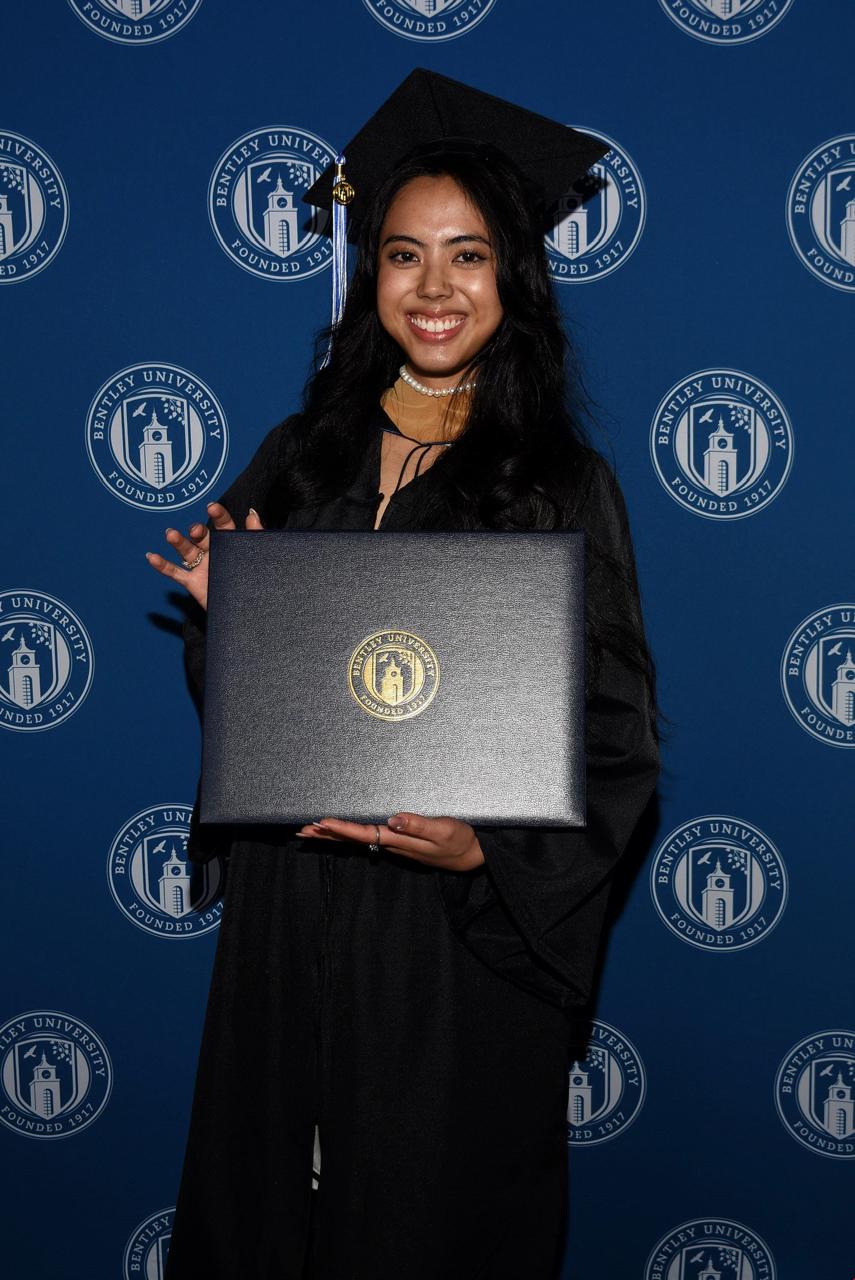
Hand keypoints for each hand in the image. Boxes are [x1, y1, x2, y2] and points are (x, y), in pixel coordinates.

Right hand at [145, 502, 263, 609]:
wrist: (249, 611)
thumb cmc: (255, 581)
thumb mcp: (259, 557)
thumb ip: (256, 536)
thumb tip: (252, 513)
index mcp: (230, 544)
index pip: (223, 525)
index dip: (218, 515)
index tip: (212, 507)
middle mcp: (213, 552)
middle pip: (202, 536)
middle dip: (197, 531)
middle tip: (195, 530)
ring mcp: (201, 567)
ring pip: (186, 550)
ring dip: (177, 541)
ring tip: (170, 534)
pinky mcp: (193, 582)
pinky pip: (175, 572)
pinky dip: (162, 565)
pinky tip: (152, 557)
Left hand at [296, 813, 484, 871]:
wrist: (472, 856)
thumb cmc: (460, 841)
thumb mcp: (444, 831)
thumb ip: (418, 826)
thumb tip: (392, 820)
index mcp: (399, 841)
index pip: (364, 834)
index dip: (342, 828)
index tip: (321, 822)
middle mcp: (392, 846)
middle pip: (353, 841)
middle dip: (326, 836)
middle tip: (300, 830)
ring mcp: (394, 847)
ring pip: (357, 841)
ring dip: (333, 837)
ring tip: (310, 831)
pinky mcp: (399, 844)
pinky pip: (367, 839)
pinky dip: (349, 835)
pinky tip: (341, 833)